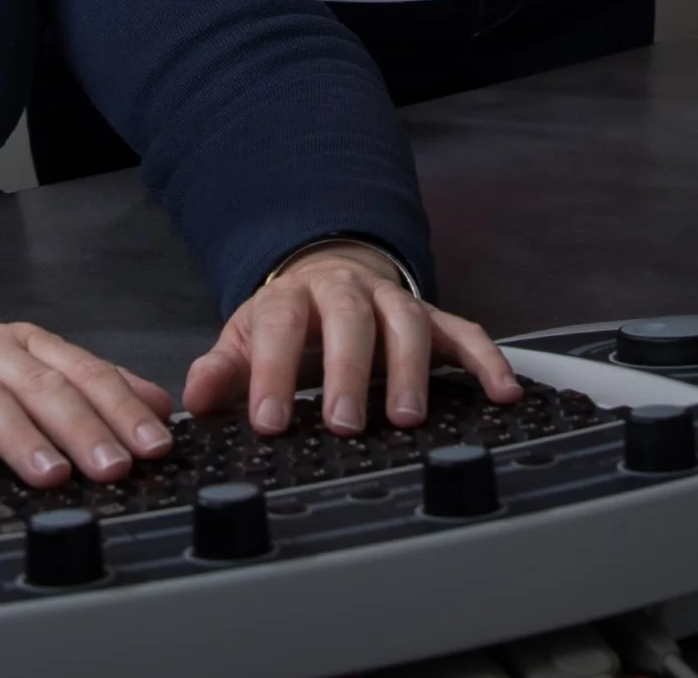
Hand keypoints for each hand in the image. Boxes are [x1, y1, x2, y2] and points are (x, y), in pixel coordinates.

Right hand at [0, 315, 175, 493]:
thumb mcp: (13, 372)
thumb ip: (80, 387)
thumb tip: (155, 405)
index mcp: (18, 344)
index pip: (81, 370)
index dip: (121, 406)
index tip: (155, 444)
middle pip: (39, 384)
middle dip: (82, 426)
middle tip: (114, 466)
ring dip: (18, 438)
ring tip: (49, 475)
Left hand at [184, 243, 517, 436]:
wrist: (328, 276)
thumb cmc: (288, 322)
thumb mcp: (245, 340)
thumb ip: (223, 370)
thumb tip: (195, 399)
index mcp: (293, 297)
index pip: (280, 326)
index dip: (274, 372)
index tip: (270, 420)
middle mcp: (347, 292)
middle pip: (351, 320)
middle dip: (348, 371)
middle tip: (342, 421)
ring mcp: (395, 302)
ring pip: (408, 324)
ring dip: (410, 370)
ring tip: (406, 418)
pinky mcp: (435, 318)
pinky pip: (467, 334)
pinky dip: (488, 360)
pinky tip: (502, 391)